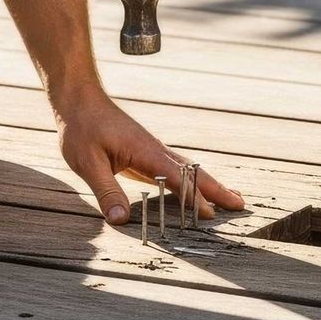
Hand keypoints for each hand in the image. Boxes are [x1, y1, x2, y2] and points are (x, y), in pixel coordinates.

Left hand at [55, 90, 243, 224]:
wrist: (79, 99)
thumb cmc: (81, 128)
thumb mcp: (87, 162)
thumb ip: (106, 191)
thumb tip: (121, 220)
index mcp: (146, 152)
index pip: (177, 178)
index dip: (193, 198)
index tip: (210, 215)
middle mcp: (156, 150)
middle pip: (194, 171)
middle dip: (217, 189)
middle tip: (241, 204)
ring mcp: (153, 150)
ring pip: (189, 169)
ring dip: (209, 184)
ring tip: (230, 197)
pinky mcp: (146, 151)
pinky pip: (176, 168)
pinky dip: (193, 179)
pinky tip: (195, 188)